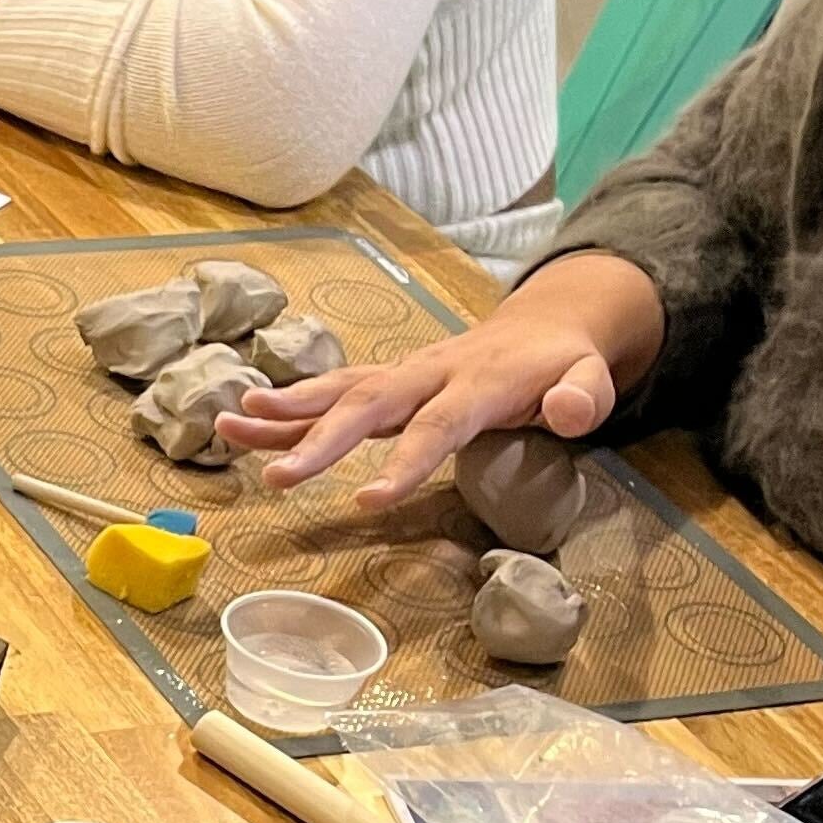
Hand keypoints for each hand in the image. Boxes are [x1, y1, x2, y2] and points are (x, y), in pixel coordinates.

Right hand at [214, 253, 665, 505]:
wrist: (541, 322)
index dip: (404, 462)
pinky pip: (331, 393)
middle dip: (319, 442)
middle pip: (367, 407)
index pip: (438, 426)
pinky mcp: (383, 382)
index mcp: (477, 382)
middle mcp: (427, 374)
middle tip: (276, 478)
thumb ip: (583, 397)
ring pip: (337, 391)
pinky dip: (287, 408)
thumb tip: (567, 411)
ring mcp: (400, 375)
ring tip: (230, 425)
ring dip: (284, 411)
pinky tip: (243, 424)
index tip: (367, 500)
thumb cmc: (564, 364)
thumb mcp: (592, 376)